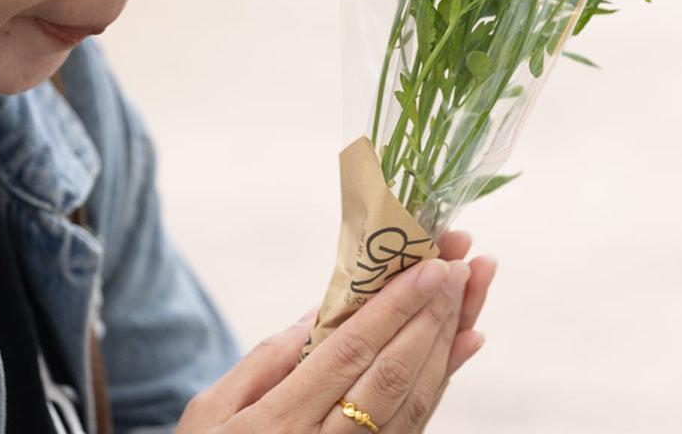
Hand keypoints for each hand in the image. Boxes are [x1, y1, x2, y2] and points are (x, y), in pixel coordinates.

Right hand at [178, 229, 496, 432]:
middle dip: (432, 313)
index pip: (349, 353)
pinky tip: (466, 342)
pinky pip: (417, 422)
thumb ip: (267, 359)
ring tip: (470, 288)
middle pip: (393, 373)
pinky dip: (446, 378)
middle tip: (459, 264)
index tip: (427, 267)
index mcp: (280, 422)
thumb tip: (321, 309)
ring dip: (448, 339)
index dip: (393, 308)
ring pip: (415, 400)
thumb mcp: (212, 410)